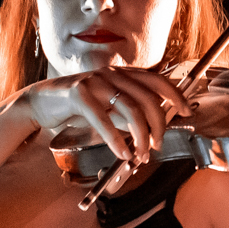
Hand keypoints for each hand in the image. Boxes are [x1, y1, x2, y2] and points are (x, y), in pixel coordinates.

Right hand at [22, 67, 181, 164]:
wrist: (41, 102)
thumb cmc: (77, 106)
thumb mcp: (108, 107)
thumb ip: (127, 113)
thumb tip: (150, 130)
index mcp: (121, 74)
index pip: (157, 80)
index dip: (175, 95)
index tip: (187, 111)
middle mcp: (112, 74)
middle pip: (148, 98)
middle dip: (158, 125)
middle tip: (157, 145)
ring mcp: (96, 82)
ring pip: (130, 109)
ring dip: (141, 136)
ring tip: (141, 153)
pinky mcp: (79, 94)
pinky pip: (104, 119)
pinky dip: (116, 139)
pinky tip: (122, 152)